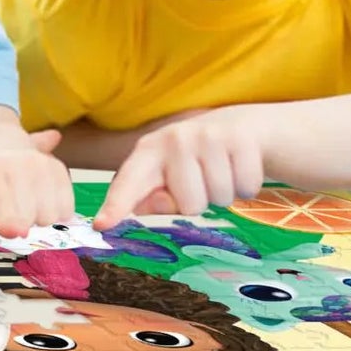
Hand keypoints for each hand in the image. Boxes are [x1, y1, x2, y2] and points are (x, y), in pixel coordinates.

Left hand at [0, 129, 73, 237]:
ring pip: (53, 217)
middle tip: (4, 224)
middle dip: (22, 230)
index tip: (12, 230)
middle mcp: (18, 164)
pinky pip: (67, 209)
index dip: (9, 217)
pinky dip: (54, 215)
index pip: (3, 200)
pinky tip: (33, 206)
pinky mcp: (59, 170)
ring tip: (16, 211)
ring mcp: (41, 166)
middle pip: (32, 220)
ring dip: (39, 224)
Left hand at [94, 109, 264, 230]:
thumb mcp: (171, 177)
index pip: (130, 181)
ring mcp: (208, 135)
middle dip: (201, 202)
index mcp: (149, 150)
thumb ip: (155, 197)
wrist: (244, 126)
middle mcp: (175, 138)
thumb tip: (144, 206)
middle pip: (190, 205)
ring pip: (219, 197)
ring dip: (225, 194)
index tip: (103, 224)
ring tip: (222, 172)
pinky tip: (240, 167)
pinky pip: (246, 188)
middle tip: (203, 181)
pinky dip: (247, 186)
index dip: (116, 204)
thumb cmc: (198, 160)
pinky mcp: (240, 139)